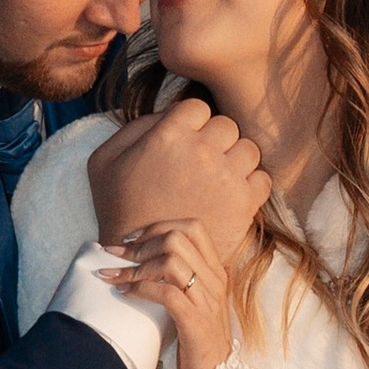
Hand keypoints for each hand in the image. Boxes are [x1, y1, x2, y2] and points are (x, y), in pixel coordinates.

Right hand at [90, 97, 269, 255]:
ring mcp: (226, 177)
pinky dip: (251, 185)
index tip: (184, 144)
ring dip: (235, 161)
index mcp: (169, 135)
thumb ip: (137, 126)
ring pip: (249, 149)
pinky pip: (263, 178)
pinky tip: (230, 196)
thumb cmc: (119, 208)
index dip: (191, 124)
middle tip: (200, 164)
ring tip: (216, 180)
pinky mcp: (244, 204)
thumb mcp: (105, 160)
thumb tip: (171, 113)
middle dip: (215, 141)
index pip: (198, 107)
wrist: (139, 261)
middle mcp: (202, 151)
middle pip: (226, 125)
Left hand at [107, 221, 232, 368]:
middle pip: (178, 238)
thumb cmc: (195, 342)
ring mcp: (208, 301)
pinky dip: (141, 288)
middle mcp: (215, 281)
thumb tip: (141, 259)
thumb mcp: (191, 303)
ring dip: (136, 266)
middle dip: (140, 244)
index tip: (131, 239)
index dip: (157, 226)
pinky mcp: (196, 323)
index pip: (192, 227)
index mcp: (216, 272)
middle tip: (116, 256)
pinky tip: (125, 294)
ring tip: (113, 276)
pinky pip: (167, 293)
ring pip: (171, 261)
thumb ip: (178, 280)